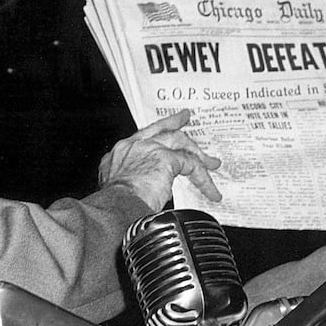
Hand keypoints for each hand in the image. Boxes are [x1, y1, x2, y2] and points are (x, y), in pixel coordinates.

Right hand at [99, 109, 221, 210]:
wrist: (116, 207)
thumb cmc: (114, 204)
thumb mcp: (118, 185)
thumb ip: (135, 179)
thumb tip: (153, 187)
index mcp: (121, 152)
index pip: (142, 136)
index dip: (155, 131)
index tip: (162, 127)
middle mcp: (134, 146)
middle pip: (160, 129)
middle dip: (174, 122)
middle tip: (184, 117)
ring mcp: (150, 149)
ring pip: (179, 142)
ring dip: (197, 153)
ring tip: (211, 162)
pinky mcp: (166, 159)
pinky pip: (191, 165)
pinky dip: (203, 179)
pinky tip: (210, 190)